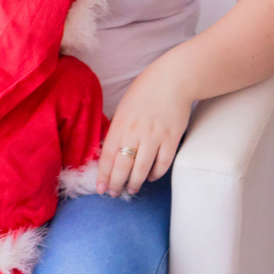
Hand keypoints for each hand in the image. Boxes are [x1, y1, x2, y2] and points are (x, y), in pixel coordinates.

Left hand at [96, 59, 193, 197]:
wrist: (173, 80)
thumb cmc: (145, 92)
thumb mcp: (123, 108)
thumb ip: (118, 129)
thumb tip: (112, 152)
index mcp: (120, 124)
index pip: (108, 156)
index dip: (103, 175)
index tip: (100, 188)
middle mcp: (136, 132)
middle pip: (123, 166)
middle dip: (116, 183)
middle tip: (113, 193)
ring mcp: (155, 136)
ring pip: (142, 168)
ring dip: (135, 183)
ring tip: (131, 189)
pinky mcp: (172, 138)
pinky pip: (163, 163)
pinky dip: (156, 174)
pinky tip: (151, 177)